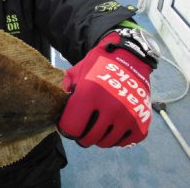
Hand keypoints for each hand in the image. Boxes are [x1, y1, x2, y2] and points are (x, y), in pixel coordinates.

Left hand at [58, 32, 151, 147]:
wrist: (129, 57)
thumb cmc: (98, 64)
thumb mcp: (77, 72)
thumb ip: (65, 88)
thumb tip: (59, 104)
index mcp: (89, 95)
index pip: (72, 127)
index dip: (66, 129)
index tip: (66, 128)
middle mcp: (110, 108)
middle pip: (88, 138)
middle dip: (81, 137)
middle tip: (80, 132)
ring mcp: (128, 116)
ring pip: (106, 142)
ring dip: (98, 138)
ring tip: (96, 130)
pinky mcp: (142, 122)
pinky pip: (125, 142)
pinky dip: (116, 139)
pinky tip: (111, 129)